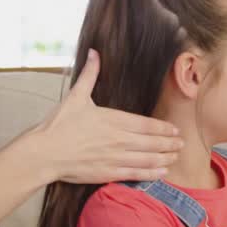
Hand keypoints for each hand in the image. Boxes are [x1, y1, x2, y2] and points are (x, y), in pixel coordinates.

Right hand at [36, 49, 181, 184]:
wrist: (45, 152)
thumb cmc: (58, 125)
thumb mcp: (76, 96)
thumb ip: (90, 75)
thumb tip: (94, 52)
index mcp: (113, 119)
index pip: (146, 124)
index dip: (163, 128)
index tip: (174, 130)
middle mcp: (118, 139)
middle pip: (152, 142)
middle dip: (169, 143)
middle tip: (182, 143)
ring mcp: (114, 157)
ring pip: (147, 158)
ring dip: (165, 158)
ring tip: (175, 157)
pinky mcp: (108, 172)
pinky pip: (135, 173)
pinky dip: (151, 173)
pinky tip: (161, 172)